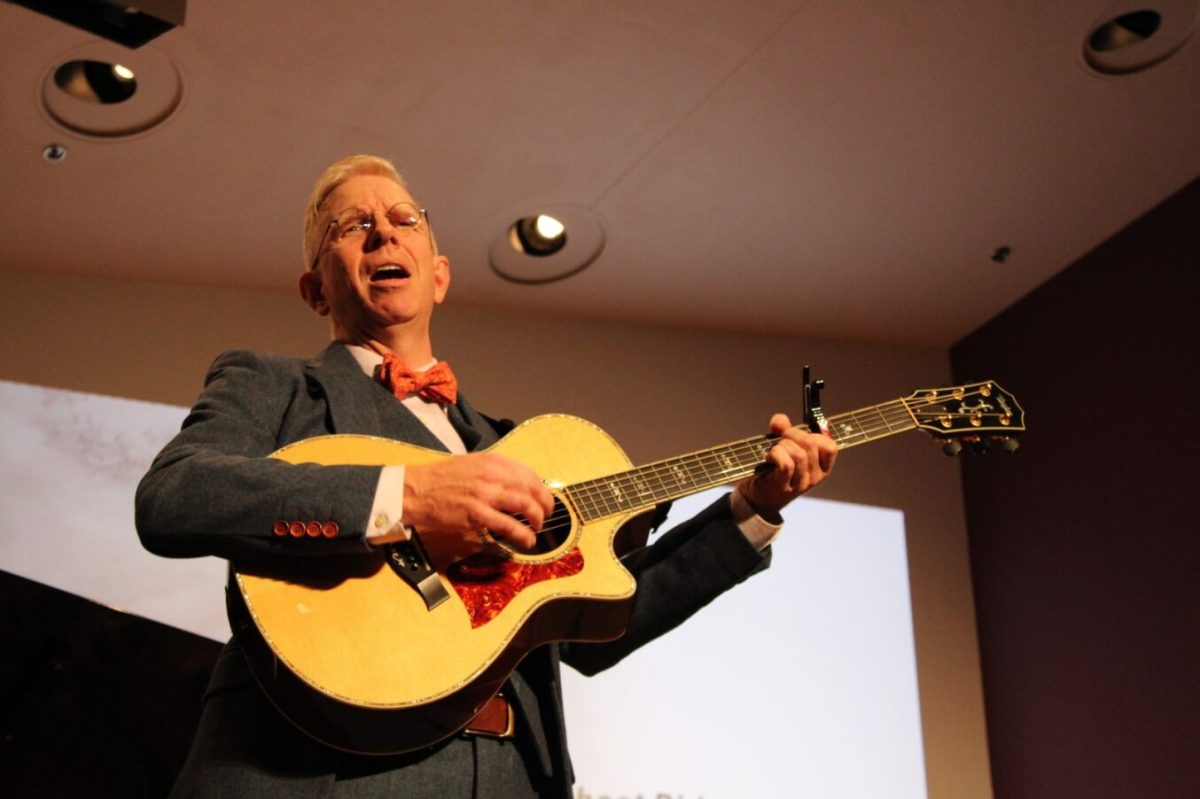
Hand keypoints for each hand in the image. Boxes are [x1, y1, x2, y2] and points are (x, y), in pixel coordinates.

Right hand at [399, 452, 553, 554]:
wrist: (415, 491)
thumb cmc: (440, 479)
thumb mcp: (472, 464)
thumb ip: (495, 472)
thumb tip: (517, 484)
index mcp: (493, 461)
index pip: (529, 473)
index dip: (541, 488)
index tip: (544, 498)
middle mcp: (493, 475)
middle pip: (532, 489)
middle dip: (545, 504)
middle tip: (547, 514)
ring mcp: (486, 494)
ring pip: (526, 506)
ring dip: (538, 519)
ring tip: (538, 527)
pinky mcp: (477, 514)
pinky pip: (509, 526)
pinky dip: (523, 535)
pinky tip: (527, 540)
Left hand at [737, 413, 837, 517]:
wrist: (758, 497)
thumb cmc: (773, 469)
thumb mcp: (784, 446)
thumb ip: (784, 429)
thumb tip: (780, 420)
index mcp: (821, 467)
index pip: (830, 447)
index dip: (812, 434)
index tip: (797, 435)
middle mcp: (815, 477)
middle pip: (810, 445)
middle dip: (791, 434)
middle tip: (779, 438)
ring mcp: (801, 484)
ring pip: (798, 454)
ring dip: (781, 446)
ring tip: (773, 451)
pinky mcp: (784, 486)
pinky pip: (786, 465)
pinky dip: (775, 455)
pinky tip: (768, 457)